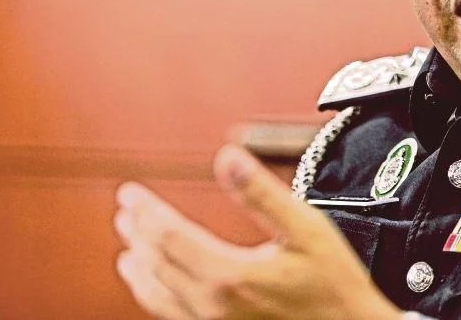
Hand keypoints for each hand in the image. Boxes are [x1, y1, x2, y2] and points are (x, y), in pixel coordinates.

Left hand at [114, 144, 401, 318]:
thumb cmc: (334, 288)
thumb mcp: (306, 230)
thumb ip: (262, 194)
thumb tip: (227, 156)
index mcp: (228, 275)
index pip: (168, 236)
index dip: (145, 211)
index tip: (128, 193)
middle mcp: (210, 307)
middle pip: (158, 264)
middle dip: (138, 233)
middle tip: (125, 210)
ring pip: (159, 296)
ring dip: (140, 268)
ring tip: (128, 250)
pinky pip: (173, 317)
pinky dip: (155, 296)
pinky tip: (156, 289)